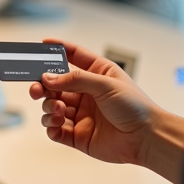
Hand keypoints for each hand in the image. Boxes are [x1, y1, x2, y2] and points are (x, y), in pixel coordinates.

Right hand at [27, 38, 158, 165]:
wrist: (146, 138)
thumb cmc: (136, 107)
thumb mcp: (106, 84)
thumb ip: (76, 79)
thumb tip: (49, 78)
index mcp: (96, 74)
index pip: (73, 56)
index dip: (58, 49)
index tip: (42, 45)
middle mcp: (86, 93)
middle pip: (55, 84)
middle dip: (43, 85)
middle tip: (37, 88)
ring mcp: (81, 114)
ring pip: (52, 106)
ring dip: (48, 107)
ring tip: (57, 110)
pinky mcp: (78, 134)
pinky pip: (56, 130)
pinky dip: (50, 127)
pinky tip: (55, 124)